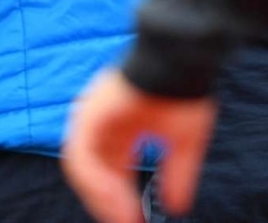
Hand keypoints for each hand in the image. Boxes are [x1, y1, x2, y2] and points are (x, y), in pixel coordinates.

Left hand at [61, 67, 217, 222]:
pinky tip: (116, 199)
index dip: (121, 197)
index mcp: (120, 127)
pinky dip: (96, 182)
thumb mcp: (185, 143)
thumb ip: (177, 175)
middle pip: (93, 172)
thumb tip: (176, 207)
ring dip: (102, 197)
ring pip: (83, 167)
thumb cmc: (185, 91)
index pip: (111, 169)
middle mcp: (101, 122)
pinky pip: (82, 155)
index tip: (135, 221)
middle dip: (108, 203)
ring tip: (124, 218)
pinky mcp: (89, 113)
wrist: (182, 59)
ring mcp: (92, 116)